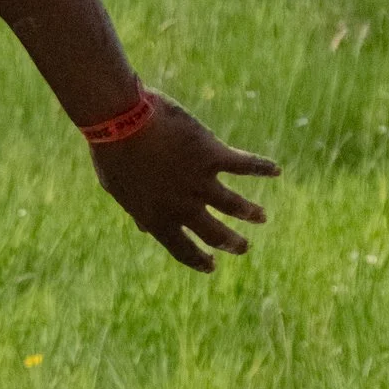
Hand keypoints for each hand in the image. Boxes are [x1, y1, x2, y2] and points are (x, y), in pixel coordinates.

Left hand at [88, 92, 278, 271]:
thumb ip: (137, 210)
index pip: (182, 248)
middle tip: (243, 247)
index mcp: (157, 218)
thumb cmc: (113, 152)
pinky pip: (244, 164)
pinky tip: (275, 169)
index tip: (211, 266)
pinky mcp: (212, 154)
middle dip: (231, 242)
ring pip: (234, 204)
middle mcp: (183, 206)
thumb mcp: (119, 189)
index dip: (198, 260)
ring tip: (261, 216)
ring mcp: (199, 182)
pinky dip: (262, 167)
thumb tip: (143, 228)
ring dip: (249, 212)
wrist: (120, 122)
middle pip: (214, 232)